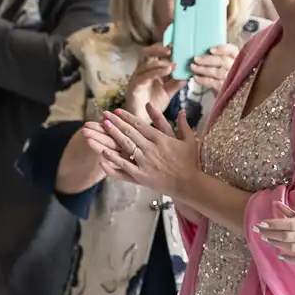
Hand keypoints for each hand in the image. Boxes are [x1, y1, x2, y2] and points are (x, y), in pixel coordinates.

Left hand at [82, 106, 197, 197]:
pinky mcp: (141, 176)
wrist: (189, 184)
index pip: (140, 125)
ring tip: (103, 127)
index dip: (127, 117)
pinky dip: (114, 159)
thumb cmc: (190, 163)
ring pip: (126, 146)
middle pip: (130, 132)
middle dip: (116, 123)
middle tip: (105, 115)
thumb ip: (183, 125)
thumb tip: (182, 111)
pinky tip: (104, 152)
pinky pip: (125, 166)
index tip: (117, 111)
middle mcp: (151, 149)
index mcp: (161, 139)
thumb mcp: (189, 141)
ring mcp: (145, 162)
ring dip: (114, 135)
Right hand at [123, 46, 179, 118]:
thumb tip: (190, 73)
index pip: (154, 54)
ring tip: (174, 63)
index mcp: (148, 70)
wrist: (141, 120)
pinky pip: (144, 76)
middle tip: (172, 48)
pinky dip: (156, 72)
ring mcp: (136, 78)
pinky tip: (168, 71)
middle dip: (158, 48)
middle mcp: (141, 71)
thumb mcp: (168, 91)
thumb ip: (177, 82)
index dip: (164, 48)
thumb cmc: (153, 104)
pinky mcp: (134, 86)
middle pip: (146, 53)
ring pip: (145, 63)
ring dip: (160, 61)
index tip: (177, 44)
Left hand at [185, 44, 238, 96]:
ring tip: (193, 67)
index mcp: (236, 57)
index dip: (222, 49)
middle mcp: (237, 68)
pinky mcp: (225, 88)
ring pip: (217, 72)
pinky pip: (213, 82)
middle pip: (223, 61)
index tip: (210, 50)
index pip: (232, 50)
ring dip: (203, 69)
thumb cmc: (222, 72)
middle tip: (195, 59)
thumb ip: (216, 56)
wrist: (227, 93)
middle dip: (208, 59)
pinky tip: (195, 78)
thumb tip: (201, 51)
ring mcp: (232, 79)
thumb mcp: (222, 62)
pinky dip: (203, 80)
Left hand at [256, 159, 294, 263]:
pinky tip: (280, 255)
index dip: (275, 224)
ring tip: (265, 240)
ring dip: (277, 244)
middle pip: (288, 236)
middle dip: (271, 233)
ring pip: (293, 248)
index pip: (292, 223)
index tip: (262, 221)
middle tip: (257, 230)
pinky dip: (290, 258)